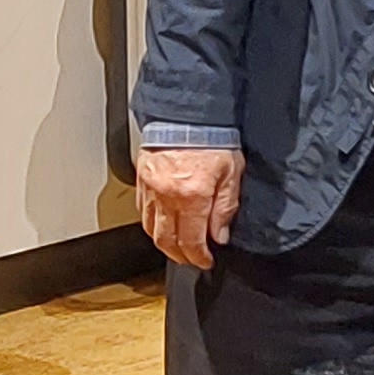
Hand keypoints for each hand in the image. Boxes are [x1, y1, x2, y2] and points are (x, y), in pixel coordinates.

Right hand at [135, 144, 243, 270]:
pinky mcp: (141, 181)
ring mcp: (151, 189)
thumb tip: (219, 235)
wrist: (188, 113)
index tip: (205, 261)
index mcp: (193, 195)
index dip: (199, 257)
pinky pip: (143, 211)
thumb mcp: (232, 173)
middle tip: (192, 260)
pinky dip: (152, 224)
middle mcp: (168, 196)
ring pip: (151, 230)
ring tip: (177, 248)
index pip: (192, 240)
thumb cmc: (212, 137)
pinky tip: (162, 226)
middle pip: (168, 241)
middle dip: (181, 256)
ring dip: (164, 244)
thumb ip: (225, 207)